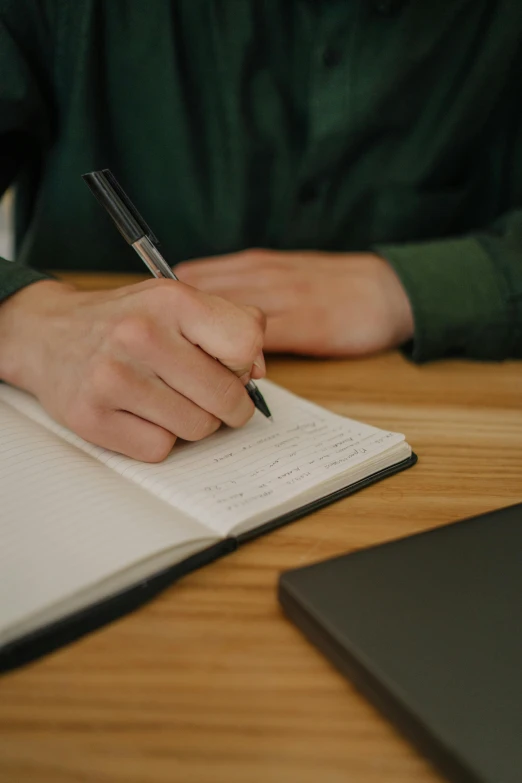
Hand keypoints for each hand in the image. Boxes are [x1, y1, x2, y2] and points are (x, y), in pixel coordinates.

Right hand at [0, 278, 265, 460]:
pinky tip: (140, 414)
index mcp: (171, 300)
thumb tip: (258, 372)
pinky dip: (158, 438)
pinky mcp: (92, 418)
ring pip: (197, 428)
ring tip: (168, 400)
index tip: (227, 367)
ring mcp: (112, 379)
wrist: (48, 334)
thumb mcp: (179, 302)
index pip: (245, 345)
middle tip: (213, 399)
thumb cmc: (126, 321)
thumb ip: (233, 324)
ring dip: (192, 422)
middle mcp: (140, 336)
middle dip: (228, 405)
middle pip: (226, 398)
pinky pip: (160, 449)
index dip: (244, 364)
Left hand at [175, 249, 413, 356]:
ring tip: (184, 374)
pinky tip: (224, 379)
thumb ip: (245, 286)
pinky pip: (263, 342)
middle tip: (159, 360)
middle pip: (205, 300)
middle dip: (179, 331)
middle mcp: (265, 275)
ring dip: (206, 349)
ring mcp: (286, 297)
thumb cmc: (333, 286)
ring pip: (229, 320)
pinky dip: (239, 362)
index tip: (154, 335)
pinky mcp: (308, 323)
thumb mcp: (284, 273)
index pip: (199, 281)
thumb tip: (201, 307)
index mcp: (257, 264)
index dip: (172, 311)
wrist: (389, 288)